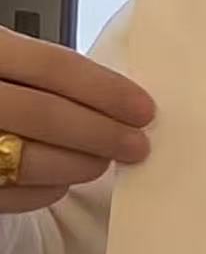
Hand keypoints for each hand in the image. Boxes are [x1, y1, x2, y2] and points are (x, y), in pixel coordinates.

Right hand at [0, 26, 154, 212]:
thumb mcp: (9, 60)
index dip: (105, 89)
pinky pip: (14, 193)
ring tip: (102, 162)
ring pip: (29, 159)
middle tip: (136, 145)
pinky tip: (64, 180)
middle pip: (45, 114)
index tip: (143, 109)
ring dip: (80, 163)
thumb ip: (48, 75)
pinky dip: (48, 189)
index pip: (54, 66)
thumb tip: (119, 99)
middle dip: (101, 133)